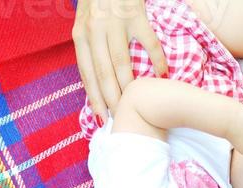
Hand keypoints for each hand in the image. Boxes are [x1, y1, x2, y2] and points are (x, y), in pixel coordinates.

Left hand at [73, 0, 165, 116]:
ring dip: (129, 87)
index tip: (101, 117)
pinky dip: (157, 61)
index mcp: (80, 34)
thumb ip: (88, 45)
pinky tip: (162, 74)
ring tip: (135, 103)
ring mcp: (115, 22)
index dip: (94, 98)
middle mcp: (95, 30)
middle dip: (111, 99)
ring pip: (122, 64)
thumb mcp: (85, 20)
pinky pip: (149, 43)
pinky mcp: (135, 14)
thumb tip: (94, 77)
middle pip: (103, 73)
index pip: (87, 73)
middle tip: (119, 118)